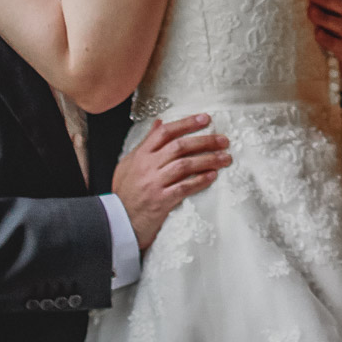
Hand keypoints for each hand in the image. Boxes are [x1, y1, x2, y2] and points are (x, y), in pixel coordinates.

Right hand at [112, 114, 231, 250]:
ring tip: (225, 158)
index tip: (205, 119)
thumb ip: (145, 143)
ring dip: (208, 160)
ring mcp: (154, 183)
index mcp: (140, 155)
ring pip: (185, 165)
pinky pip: (184, 187)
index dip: (186, 123)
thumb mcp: (128, 164)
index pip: (165, 132)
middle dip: (205, 141)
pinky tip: (212, 176)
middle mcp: (147, 166)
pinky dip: (200, 181)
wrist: (116, 223)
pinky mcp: (160, 201)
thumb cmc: (125, 193)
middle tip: (224, 141)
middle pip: (180, 147)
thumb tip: (160, 122)